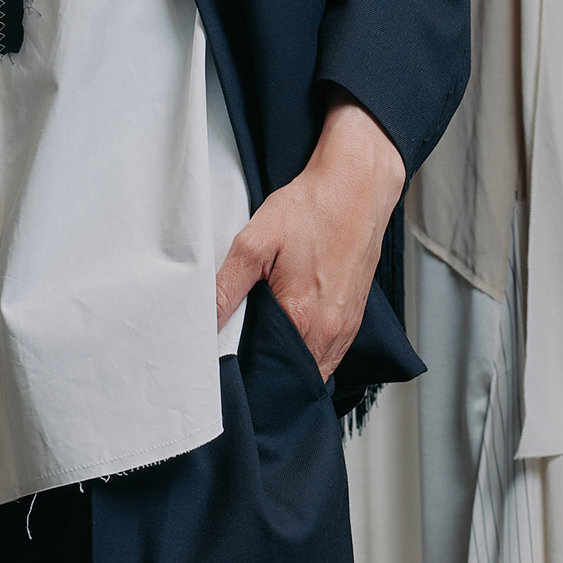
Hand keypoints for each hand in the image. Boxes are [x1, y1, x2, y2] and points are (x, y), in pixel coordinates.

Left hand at [214, 97, 406, 381]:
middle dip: (267, 375)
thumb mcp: (255, 241)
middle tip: (242, 361)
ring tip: (264, 349)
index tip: (228, 369)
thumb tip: (205, 323)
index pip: (268, 371)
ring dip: (290, 366)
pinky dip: (309, 354)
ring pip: (313, 369)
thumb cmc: (312, 208)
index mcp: (302, 316)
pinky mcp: (355, 318)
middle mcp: (330, 330)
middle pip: (292, 376)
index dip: (245, 374)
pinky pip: (330, 355)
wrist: (357, 186)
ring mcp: (346, 327)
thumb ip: (226, 287)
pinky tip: (291, 336)